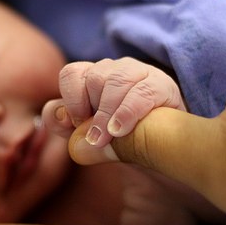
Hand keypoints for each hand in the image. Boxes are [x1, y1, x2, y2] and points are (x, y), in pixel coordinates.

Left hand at [42, 57, 184, 146]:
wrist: (159, 154)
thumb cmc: (118, 141)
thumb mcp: (84, 136)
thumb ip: (63, 124)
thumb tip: (62, 117)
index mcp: (93, 77)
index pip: (71, 74)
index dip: (71, 100)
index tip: (77, 124)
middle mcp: (116, 70)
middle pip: (94, 77)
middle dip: (93, 112)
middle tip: (96, 138)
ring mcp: (141, 74)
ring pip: (116, 80)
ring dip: (108, 113)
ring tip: (110, 137)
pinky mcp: (163, 86)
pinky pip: (142, 91)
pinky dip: (127, 112)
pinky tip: (121, 130)